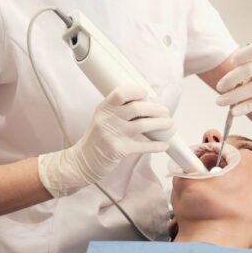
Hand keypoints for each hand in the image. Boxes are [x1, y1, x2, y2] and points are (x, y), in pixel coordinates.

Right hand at [38, 84, 172, 196]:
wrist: (82, 161)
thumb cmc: (97, 138)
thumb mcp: (102, 118)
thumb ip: (119, 110)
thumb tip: (146, 102)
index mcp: (104, 108)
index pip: (121, 93)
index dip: (137, 91)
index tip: (147, 93)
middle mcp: (108, 119)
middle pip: (137, 108)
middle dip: (156, 109)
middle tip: (165, 111)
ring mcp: (113, 135)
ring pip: (143, 125)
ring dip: (160, 124)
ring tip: (169, 124)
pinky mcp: (119, 150)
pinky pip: (144, 146)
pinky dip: (157, 145)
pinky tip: (165, 145)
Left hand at [216, 43, 251, 116]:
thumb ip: (245, 67)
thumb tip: (225, 82)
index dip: (240, 56)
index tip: (232, 64)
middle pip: (249, 70)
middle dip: (231, 79)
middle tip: (219, 87)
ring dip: (233, 96)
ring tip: (219, 101)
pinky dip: (244, 107)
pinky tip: (234, 111)